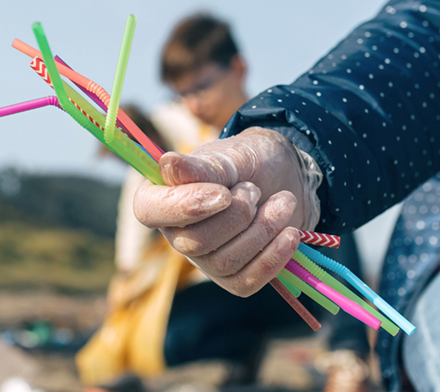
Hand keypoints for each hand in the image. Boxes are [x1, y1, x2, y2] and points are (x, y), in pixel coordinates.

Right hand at [133, 127, 321, 295]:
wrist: (287, 178)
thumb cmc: (250, 162)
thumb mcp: (231, 157)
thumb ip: (202, 167)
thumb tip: (166, 163)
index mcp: (164, 197)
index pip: (149, 210)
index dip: (183, 207)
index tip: (223, 193)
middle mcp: (177, 232)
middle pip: (194, 243)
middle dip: (237, 216)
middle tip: (255, 189)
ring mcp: (205, 260)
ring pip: (224, 263)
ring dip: (262, 230)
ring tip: (283, 202)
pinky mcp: (233, 278)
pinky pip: (246, 281)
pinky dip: (273, 257)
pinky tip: (290, 233)